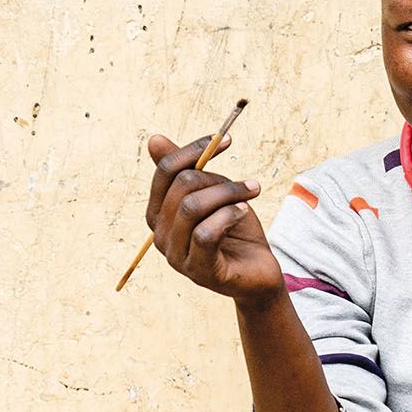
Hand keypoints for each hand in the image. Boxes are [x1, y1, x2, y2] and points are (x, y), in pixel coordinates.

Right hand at [143, 131, 283, 302]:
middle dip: (219, 179)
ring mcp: (176, 256)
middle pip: (182, 186)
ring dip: (228, 195)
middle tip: (250, 184)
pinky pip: (204, 233)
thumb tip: (154, 139)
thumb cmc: (234, 230)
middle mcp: (160, 235)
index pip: (166, 171)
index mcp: (159, 212)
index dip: (195, 150)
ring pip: (192, 207)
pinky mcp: (197, 272)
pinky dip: (228, 216)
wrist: (258, 270)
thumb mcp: (213, 193)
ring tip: (251, 197)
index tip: (226, 140)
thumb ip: (188, 169)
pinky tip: (242, 213)